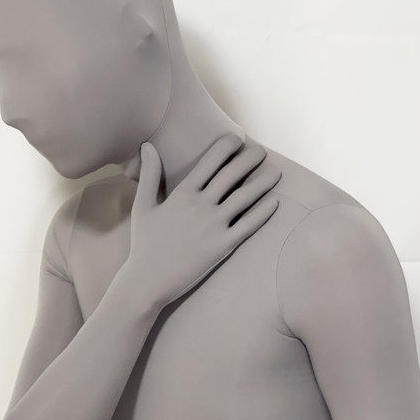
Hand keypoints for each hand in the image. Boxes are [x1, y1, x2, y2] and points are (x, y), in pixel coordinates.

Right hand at [124, 134, 280, 308]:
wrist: (148, 281)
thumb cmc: (145, 244)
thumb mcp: (143, 206)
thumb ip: (149, 174)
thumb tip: (147, 146)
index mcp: (182, 194)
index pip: (209, 162)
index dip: (226, 147)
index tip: (238, 139)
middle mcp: (201, 205)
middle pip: (231, 175)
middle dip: (249, 160)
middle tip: (262, 152)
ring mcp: (214, 226)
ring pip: (244, 197)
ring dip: (262, 183)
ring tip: (276, 172)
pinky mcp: (223, 246)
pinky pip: (249, 225)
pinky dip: (263, 213)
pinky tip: (275, 202)